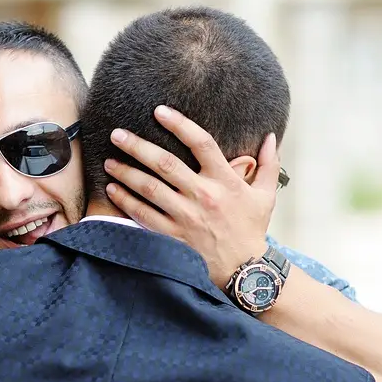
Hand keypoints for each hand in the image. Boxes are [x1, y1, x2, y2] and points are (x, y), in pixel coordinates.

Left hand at [103, 105, 282, 288]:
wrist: (244, 270)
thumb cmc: (252, 230)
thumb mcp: (265, 196)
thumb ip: (269, 165)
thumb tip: (271, 137)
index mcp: (225, 180)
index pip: (201, 142)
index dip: (179, 124)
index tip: (159, 111)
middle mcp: (203, 195)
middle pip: (165, 163)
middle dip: (137, 146)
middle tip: (117, 134)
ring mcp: (186, 217)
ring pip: (149, 188)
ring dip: (126, 172)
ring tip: (110, 161)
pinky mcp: (173, 236)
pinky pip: (143, 215)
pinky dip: (125, 201)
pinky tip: (112, 190)